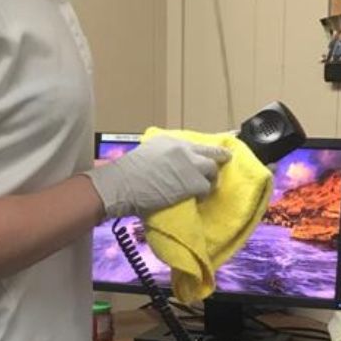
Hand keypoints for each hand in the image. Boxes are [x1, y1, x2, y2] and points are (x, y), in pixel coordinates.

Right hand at [85, 135, 230, 219]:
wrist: (122, 184)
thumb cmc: (126, 174)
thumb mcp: (146, 153)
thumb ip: (163, 155)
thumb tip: (172, 165)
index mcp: (170, 140)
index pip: (198, 143)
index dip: (211, 151)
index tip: (218, 155)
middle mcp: (183, 149)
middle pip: (212, 154)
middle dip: (217, 163)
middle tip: (216, 173)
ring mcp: (190, 165)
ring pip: (212, 171)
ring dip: (209, 181)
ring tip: (203, 189)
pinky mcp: (192, 182)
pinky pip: (206, 188)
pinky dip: (202, 194)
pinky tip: (196, 199)